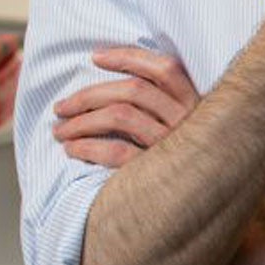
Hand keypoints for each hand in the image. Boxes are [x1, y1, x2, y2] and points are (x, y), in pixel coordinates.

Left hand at [53, 46, 200, 167]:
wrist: (204, 207)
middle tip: (61, 107)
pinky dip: (88, 147)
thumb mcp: (187, 126)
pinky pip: (116, 153)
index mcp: (197, 103)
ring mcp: (174, 147)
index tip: (96, 57)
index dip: (128, 57)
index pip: (165, 68)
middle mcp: (188, 121)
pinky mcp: (158, 174)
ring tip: (60, 130)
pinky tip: (71, 149)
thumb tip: (117, 77)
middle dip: (90, 94)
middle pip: (133, 90)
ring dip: (81, 120)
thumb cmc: (188, 163)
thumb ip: (165, 104)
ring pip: (120, 117)